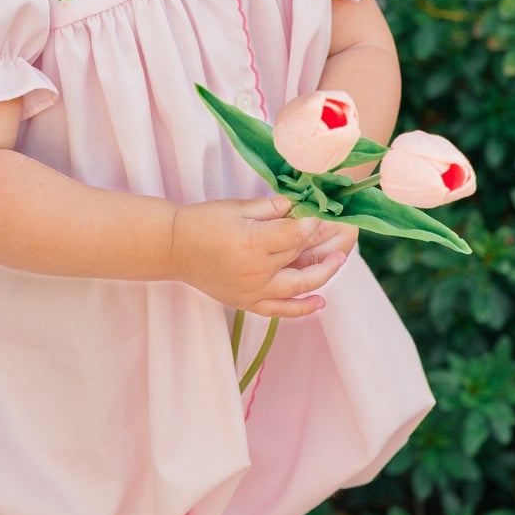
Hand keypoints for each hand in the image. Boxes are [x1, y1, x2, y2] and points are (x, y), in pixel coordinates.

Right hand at [168, 195, 346, 316]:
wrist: (174, 247)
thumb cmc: (204, 221)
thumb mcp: (239, 207)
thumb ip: (273, 208)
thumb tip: (302, 205)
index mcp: (253, 242)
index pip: (296, 233)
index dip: (312, 223)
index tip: (321, 213)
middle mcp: (256, 270)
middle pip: (299, 256)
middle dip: (321, 242)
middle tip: (341, 232)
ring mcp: (252, 290)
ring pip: (298, 286)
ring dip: (322, 274)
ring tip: (338, 260)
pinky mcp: (246, 302)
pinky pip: (280, 310)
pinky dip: (301, 308)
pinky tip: (320, 301)